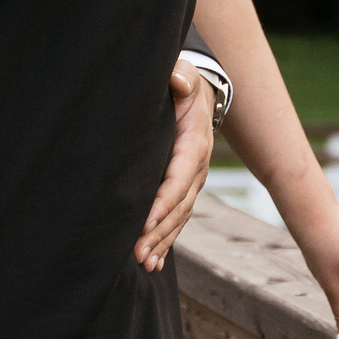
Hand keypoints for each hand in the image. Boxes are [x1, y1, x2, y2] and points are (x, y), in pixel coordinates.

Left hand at [135, 63, 214, 270]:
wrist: (201, 94)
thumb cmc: (184, 83)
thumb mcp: (185, 74)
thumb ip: (182, 76)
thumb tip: (178, 81)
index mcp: (194, 144)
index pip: (179, 178)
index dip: (164, 201)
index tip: (146, 223)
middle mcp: (197, 168)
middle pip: (179, 206)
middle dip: (160, 232)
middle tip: (137, 254)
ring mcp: (193, 181)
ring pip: (179, 217)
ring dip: (162, 242)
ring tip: (144, 264)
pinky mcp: (185, 188)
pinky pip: (178, 218)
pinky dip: (166, 240)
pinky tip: (153, 262)